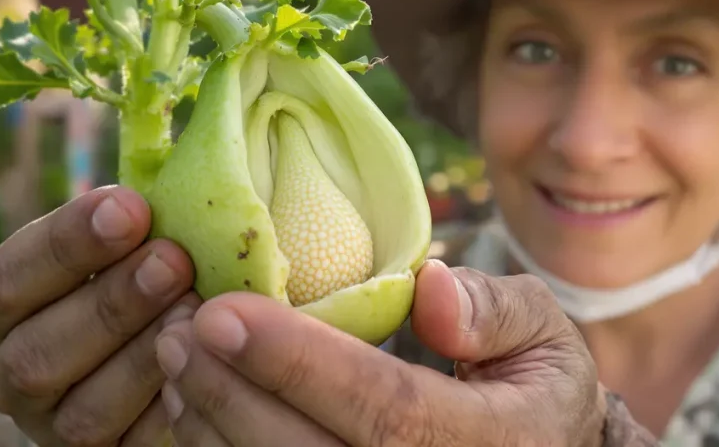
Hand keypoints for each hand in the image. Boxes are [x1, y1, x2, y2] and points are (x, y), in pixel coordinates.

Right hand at [0, 186, 200, 445]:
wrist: (173, 354)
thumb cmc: (152, 276)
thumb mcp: (132, 242)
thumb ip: (138, 217)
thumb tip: (182, 152)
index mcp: (9, 306)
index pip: (12, 276)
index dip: (68, 241)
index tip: (130, 205)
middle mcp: (16, 370)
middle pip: (41, 348)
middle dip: (112, 299)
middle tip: (173, 259)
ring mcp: (55, 424)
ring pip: (83, 406)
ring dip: (143, 355)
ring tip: (195, 310)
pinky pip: (132, 443)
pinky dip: (171, 405)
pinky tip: (208, 363)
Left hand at [155, 259, 607, 446]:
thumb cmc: (534, 391)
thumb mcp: (543, 337)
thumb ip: (494, 311)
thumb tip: (430, 287)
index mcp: (486, 442)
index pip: (384, 408)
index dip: (299, 364)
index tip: (224, 312)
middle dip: (233, 395)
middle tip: (179, 330)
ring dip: (213, 426)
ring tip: (175, 359)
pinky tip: (194, 407)